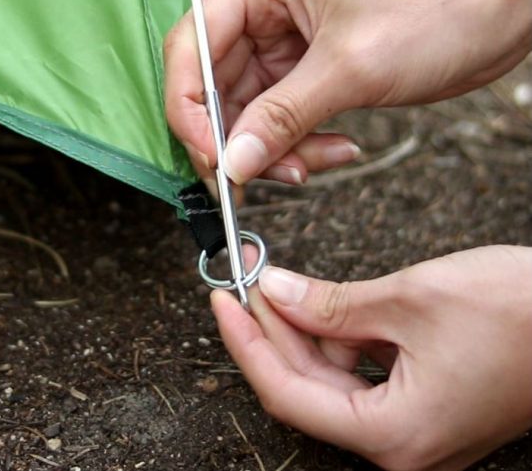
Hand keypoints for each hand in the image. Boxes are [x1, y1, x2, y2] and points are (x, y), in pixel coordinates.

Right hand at [164, 0, 531, 186]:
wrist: (502, 8)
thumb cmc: (438, 7)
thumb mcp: (350, 68)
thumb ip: (282, 118)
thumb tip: (232, 163)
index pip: (191, 48)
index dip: (188, 107)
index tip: (208, 157)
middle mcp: (263, 8)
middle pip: (214, 86)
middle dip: (236, 139)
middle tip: (251, 180)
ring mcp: (283, 39)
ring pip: (248, 110)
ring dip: (274, 148)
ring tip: (312, 165)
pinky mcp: (305, 66)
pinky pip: (281, 117)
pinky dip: (299, 143)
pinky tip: (335, 150)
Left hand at [212, 246, 531, 470]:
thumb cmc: (518, 312)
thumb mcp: (408, 299)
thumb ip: (330, 304)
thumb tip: (275, 292)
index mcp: (394, 435)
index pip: (287, 393)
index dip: (246, 343)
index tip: (221, 300)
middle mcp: (401, 446)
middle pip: (306, 386)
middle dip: (272, 329)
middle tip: (247, 278)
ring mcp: (413, 428)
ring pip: (331, 378)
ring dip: (302, 330)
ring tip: (276, 281)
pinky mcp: (424, 404)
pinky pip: (361, 374)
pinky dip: (336, 336)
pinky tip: (319, 302)